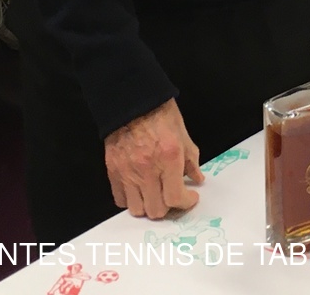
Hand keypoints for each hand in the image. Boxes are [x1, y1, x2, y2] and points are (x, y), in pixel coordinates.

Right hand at [104, 99, 203, 218]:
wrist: (130, 99)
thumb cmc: (159, 112)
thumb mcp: (182, 133)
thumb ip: (191, 159)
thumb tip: (196, 178)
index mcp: (169, 158)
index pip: (175, 198)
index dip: (186, 203)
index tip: (190, 197)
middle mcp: (147, 169)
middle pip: (156, 210)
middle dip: (169, 207)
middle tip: (173, 196)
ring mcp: (127, 172)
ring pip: (137, 209)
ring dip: (148, 206)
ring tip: (155, 195)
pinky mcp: (112, 170)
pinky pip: (120, 199)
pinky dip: (130, 199)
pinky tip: (139, 190)